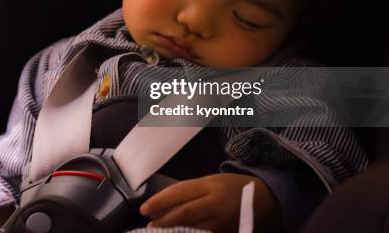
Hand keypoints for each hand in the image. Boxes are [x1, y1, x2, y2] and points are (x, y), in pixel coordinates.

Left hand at [139, 173, 280, 232]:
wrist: (264, 199)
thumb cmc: (232, 187)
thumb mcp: (211, 181)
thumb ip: (191, 191)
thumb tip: (165, 203)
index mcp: (209, 184)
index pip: (180, 192)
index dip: (160, 201)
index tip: (145, 208)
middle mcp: (215, 202)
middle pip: (185, 212)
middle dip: (164, 219)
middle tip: (149, 224)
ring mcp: (222, 219)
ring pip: (193, 227)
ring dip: (174, 230)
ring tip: (159, 231)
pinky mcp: (226, 231)